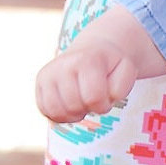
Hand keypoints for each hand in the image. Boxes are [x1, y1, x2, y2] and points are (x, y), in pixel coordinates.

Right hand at [35, 6, 165, 122]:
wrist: (93, 49)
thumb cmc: (111, 65)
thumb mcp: (126, 71)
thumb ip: (120, 88)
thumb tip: (99, 100)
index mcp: (87, 60)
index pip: (93, 98)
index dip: (103, 105)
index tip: (106, 98)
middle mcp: (63, 64)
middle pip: (74, 107)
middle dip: (88, 109)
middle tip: (93, 98)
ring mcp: (48, 73)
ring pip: (56, 112)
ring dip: (73, 114)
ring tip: (82, 102)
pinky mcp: (39, 82)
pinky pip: (45, 111)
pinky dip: (60, 115)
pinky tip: (70, 105)